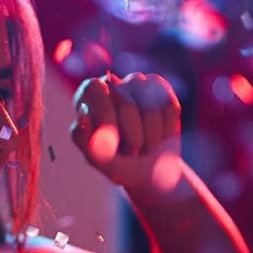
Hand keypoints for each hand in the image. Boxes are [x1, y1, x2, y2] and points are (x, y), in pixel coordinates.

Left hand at [71, 72, 182, 193]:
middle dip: (132, 136)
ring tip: (144, 147)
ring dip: (151, 137)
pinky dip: (166, 130)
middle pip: (125, 102)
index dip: (104, 113)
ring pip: (151, 107)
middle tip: (132, 153)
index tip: (112, 140)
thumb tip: (83, 115)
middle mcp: (111, 83)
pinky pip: (169, 107)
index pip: (94, 88)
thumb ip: (83, 139)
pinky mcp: (159, 87)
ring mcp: (136, 82)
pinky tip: (159, 137)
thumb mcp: (96, 158)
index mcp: (87, 97)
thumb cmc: (117, 163)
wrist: (148, 171)